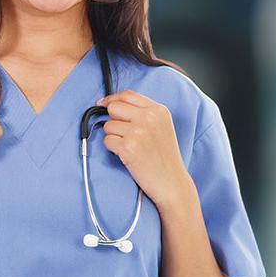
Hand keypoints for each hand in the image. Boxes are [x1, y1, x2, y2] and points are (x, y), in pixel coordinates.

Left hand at [96, 90, 189, 208]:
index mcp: (158, 110)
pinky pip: (107, 141)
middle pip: (114, 107)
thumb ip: (143, 112)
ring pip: (108, 125)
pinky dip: (113, 149)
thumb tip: (111, 103)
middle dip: (113, 119)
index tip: (103, 104)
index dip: (112, 98)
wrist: (172, 182)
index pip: (127, 94)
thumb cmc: (164, 157)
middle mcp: (149, 118)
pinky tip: (127, 155)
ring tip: (130, 147)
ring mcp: (138, 132)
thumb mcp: (162, 126)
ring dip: (113, 137)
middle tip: (122, 133)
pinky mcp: (128, 147)